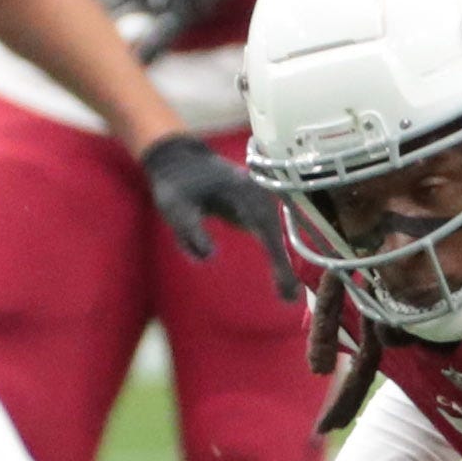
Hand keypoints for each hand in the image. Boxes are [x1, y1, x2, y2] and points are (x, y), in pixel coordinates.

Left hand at [139, 133, 301, 294]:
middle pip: (277, 233)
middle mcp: (259, 192)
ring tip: (288, 295)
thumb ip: (188, 230)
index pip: (263, 226)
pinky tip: (283, 282)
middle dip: (285, 267)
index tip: (283, 285)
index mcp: (240, 189)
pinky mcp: (259, 208)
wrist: (182, 162)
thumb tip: (209, 256)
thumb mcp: (173, 206)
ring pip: (278, 235)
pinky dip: (278, 257)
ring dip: (284, 265)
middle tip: (288, 298)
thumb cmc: (177, 185)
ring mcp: (262, 198)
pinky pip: (273, 235)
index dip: (275, 257)